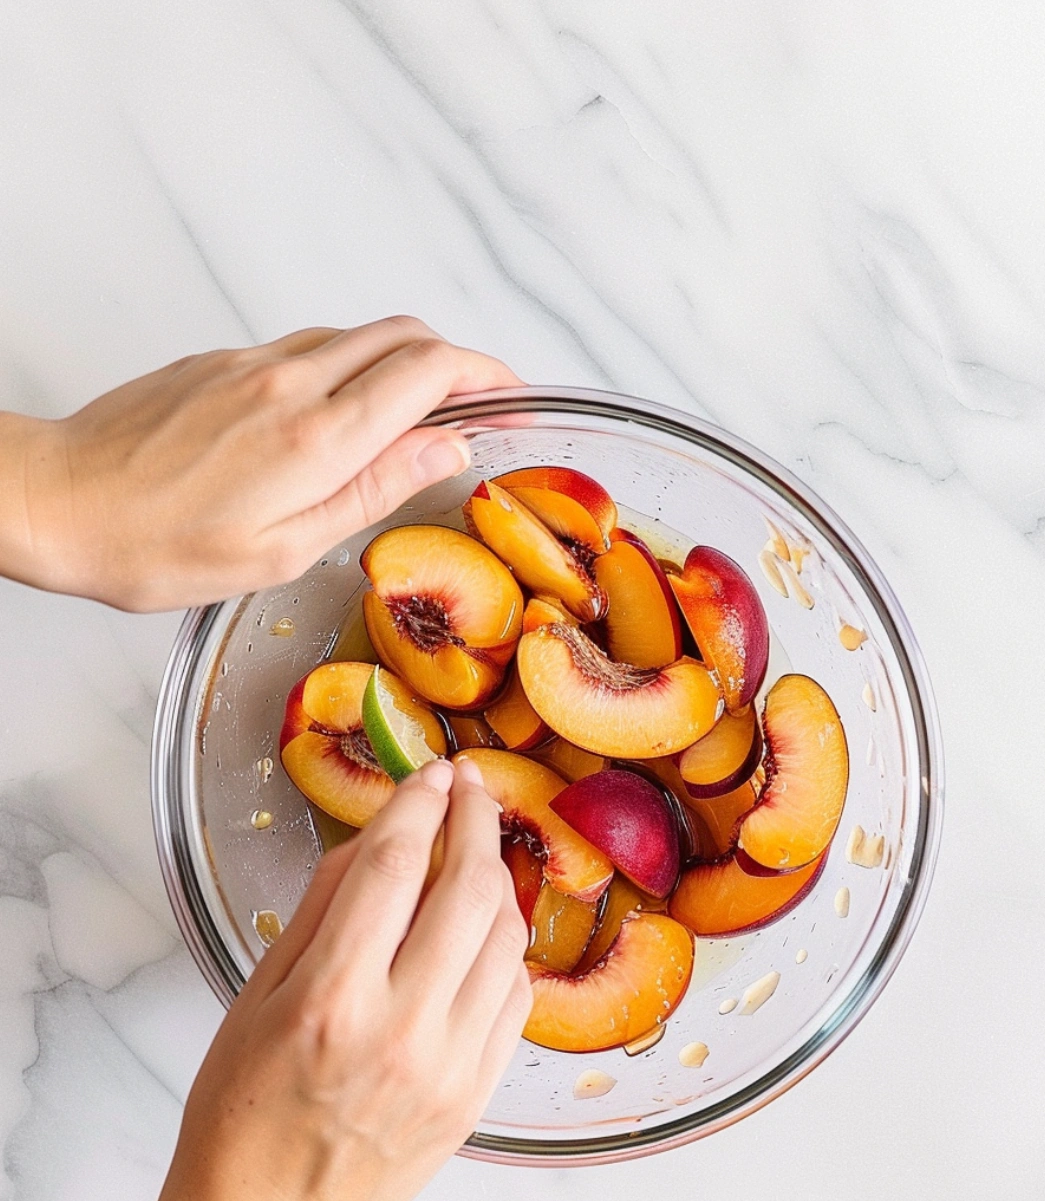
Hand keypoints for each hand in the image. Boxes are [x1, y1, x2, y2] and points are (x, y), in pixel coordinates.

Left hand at [0, 317, 518, 609]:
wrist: (58, 503)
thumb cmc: (157, 546)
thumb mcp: (282, 548)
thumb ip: (371, 489)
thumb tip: (444, 448)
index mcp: (316, 437)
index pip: (429, 371)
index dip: (486, 374)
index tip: (512, 395)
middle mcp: (291, 382)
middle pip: (403, 334)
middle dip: (456, 358)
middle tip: (480, 398)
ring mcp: (253, 361)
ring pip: (357, 334)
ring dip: (403, 359)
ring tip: (418, 410)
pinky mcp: (223, 360)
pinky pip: (308, 345)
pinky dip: (349, 366)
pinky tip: (342, 411)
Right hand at [120, 757, 531, 1200]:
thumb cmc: (241, 1113)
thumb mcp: (257, 994)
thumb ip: (323, 906)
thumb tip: (378, 836)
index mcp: (331, 997)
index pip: (395, 865)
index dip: (420, 803)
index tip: (433, 773)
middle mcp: (401, 1028)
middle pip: (469, 889)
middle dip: (475, 820)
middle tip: (471, 789)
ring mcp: (450, 1067)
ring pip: (505, 937)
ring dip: (497, 880)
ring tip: (476, 854)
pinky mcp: (477, 1096)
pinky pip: (516, 998)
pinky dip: (504, 950)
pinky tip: (479, 933)